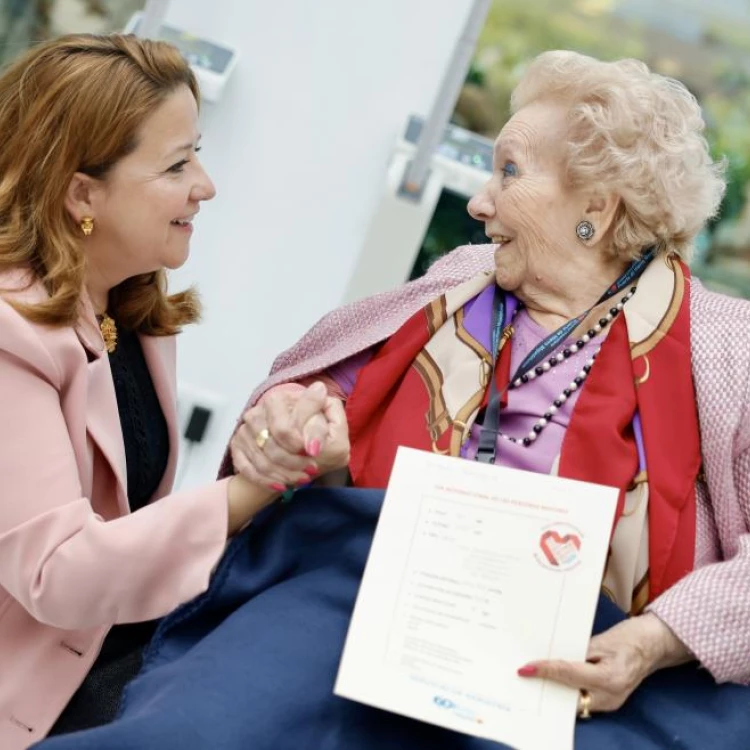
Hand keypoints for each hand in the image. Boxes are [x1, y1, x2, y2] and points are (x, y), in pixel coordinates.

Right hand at [231, 382, 348, 489]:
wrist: (293, 440)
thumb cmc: (310, 426)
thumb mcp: (325, 415)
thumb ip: (324, 406)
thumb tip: (319, 390)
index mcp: (276, 400)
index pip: (282, 428)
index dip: (298, 444)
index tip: (313, 453)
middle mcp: (255, 414)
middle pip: (271, 447)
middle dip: (294, 463)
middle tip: (311, 471)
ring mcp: (244, 432)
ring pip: (261, 462)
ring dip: (284, 475)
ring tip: (303, 479)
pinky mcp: (237, 448)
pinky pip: (248, 470)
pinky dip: (266, 481)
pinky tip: (282, 486)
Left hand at [517, 613, 692, 713]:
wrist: (654, 644)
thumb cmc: (629, 636)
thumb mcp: (600, 640)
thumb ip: (577, 651)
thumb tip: (552, 657)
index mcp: (610, 678)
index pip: (569, 674)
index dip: (546, 670)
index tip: (526, 668)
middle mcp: (611, 696)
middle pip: (570, 696)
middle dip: (549, 686)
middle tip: (527, 675)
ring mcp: (612, 702)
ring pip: (575, 702)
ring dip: (557, 689)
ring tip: (537, 676)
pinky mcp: (610, 701)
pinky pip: (583, 699)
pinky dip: (569, 690)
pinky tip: (555, 679)